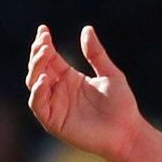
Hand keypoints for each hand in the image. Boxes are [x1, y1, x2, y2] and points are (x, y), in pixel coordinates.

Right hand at [25, 24, 141, 161]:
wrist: (127, 131)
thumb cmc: (121, 105)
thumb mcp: (110, 74)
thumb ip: (96, 54)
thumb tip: (87, 29)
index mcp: (69, 78)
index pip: (50, 58)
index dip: (44, 44)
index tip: (43, 29)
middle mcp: (59, 91)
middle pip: (38, 68)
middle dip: (37, 54)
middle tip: (43, 41)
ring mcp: (55, 106)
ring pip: (34, 84)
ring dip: (35, 68)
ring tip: (44, 54)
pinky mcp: (54, 121)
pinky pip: (38, 105)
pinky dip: (38, 92)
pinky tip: (45, 79)